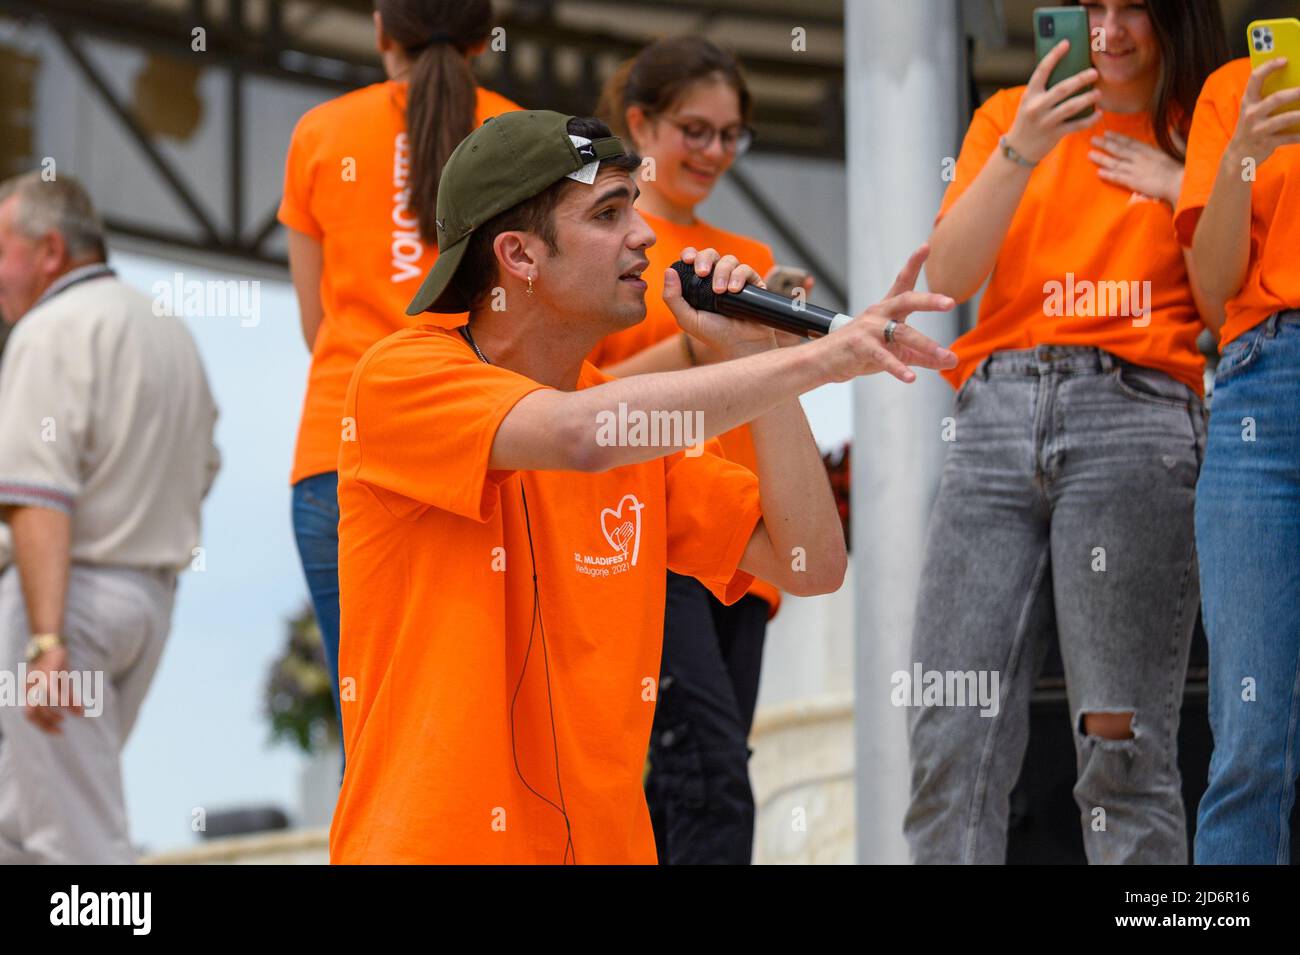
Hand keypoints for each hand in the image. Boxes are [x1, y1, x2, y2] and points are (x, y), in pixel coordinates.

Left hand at [24, 644, 82, 733]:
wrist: (48, 643)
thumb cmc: (53, 663)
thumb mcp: (59, 681)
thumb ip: (66, 696)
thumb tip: (79, 712)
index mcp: (29, 691)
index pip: (30, 715)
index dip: (43, 725)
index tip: (57, 731)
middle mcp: (31, 688)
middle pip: (33, 713)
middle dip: (46, 724)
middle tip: (60, 730)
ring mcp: (38, 682)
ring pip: (43, 704)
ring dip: (54, 714)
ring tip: (67, 718)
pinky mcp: (49, 675)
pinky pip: (55, 693)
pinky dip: (66, 702)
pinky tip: (76, 708)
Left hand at [662, 246, 776, 360]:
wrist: (740, 345)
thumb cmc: (713, 334)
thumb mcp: (686, 319)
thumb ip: (673, 298)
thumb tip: (668, 271)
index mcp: (699, 283)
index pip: (694, 259)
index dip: (690, 254)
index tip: (688, 260)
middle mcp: (717, 278)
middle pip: (711, 254)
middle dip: (705, 259)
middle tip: (702, 273)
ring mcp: (735, 279)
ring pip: (729, 260)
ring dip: (722, 272)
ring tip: (720, 291)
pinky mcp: (752, 284)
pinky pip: (745, 269)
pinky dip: (738, 276)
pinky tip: (734, 290)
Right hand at [816, 244, 957, 383]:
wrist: (823, 361)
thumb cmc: (859, 352)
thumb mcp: (895, 352)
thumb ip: (923, 355)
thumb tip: (952, 359)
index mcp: (886, 310)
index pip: (902, 282)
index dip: (914, 264)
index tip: (926, 246)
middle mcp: (878, 315)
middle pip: (906, 300)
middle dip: (929, 300)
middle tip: (950, 302)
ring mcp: (869, 330)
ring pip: (902, 333)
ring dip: (925, 344)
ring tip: (944, 355)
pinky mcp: (861, 348)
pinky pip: (883, 357)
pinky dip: (898, 368)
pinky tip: (910, 377)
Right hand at [1005, 39, 1101, 162]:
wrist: (1018, 150)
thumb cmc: (1028, 121)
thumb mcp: (1030, 103)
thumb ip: (1045, 90)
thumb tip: (1070, 72)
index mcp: (1030, 95)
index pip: (1042, 71)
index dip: (1054, 55)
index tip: (1067, 43)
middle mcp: (1036, 107)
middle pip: (1062, 89)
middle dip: (1080, 79)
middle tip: (1094, 73)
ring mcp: (1045, 122)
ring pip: (1071, 107)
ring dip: (1087, 99)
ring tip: (1098, 93)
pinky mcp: (1054, 135)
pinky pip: (1076, 126)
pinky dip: (1089, 120)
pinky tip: (1098, 113)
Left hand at [1088, 132, 1183, 203]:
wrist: (1179, 183)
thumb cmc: (1182, 168)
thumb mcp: (1179, 148)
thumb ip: (1174, 137)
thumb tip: (1173, 127)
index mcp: (1150, 149)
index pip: (1130, 141)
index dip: (1117, 137)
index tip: (1107, 133)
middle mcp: (1140, 157)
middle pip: (1118, 150)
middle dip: (1104, 144)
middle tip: (1092, 140)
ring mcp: (1135, 169)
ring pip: (1114, 163)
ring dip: (1101, 158)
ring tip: (1090, 154)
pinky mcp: (1133, 182)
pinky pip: (1117, 177)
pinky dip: (1107, 174)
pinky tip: (1098, 172)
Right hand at [1227, 58, 1299, 169]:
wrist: (1238, 155)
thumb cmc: (1252, 126)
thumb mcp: (1253, 110)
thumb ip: (1268, 97)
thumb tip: (1296, 82)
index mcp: (1248, 101)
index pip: (1255, 78)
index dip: (1269, 67)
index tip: (1285, 60)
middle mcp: (1251, 114)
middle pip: (1276, 99)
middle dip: (1296, 92)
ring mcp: (1258, 130)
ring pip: (1285, 119)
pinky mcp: (1266, 143)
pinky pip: (1288, 138)